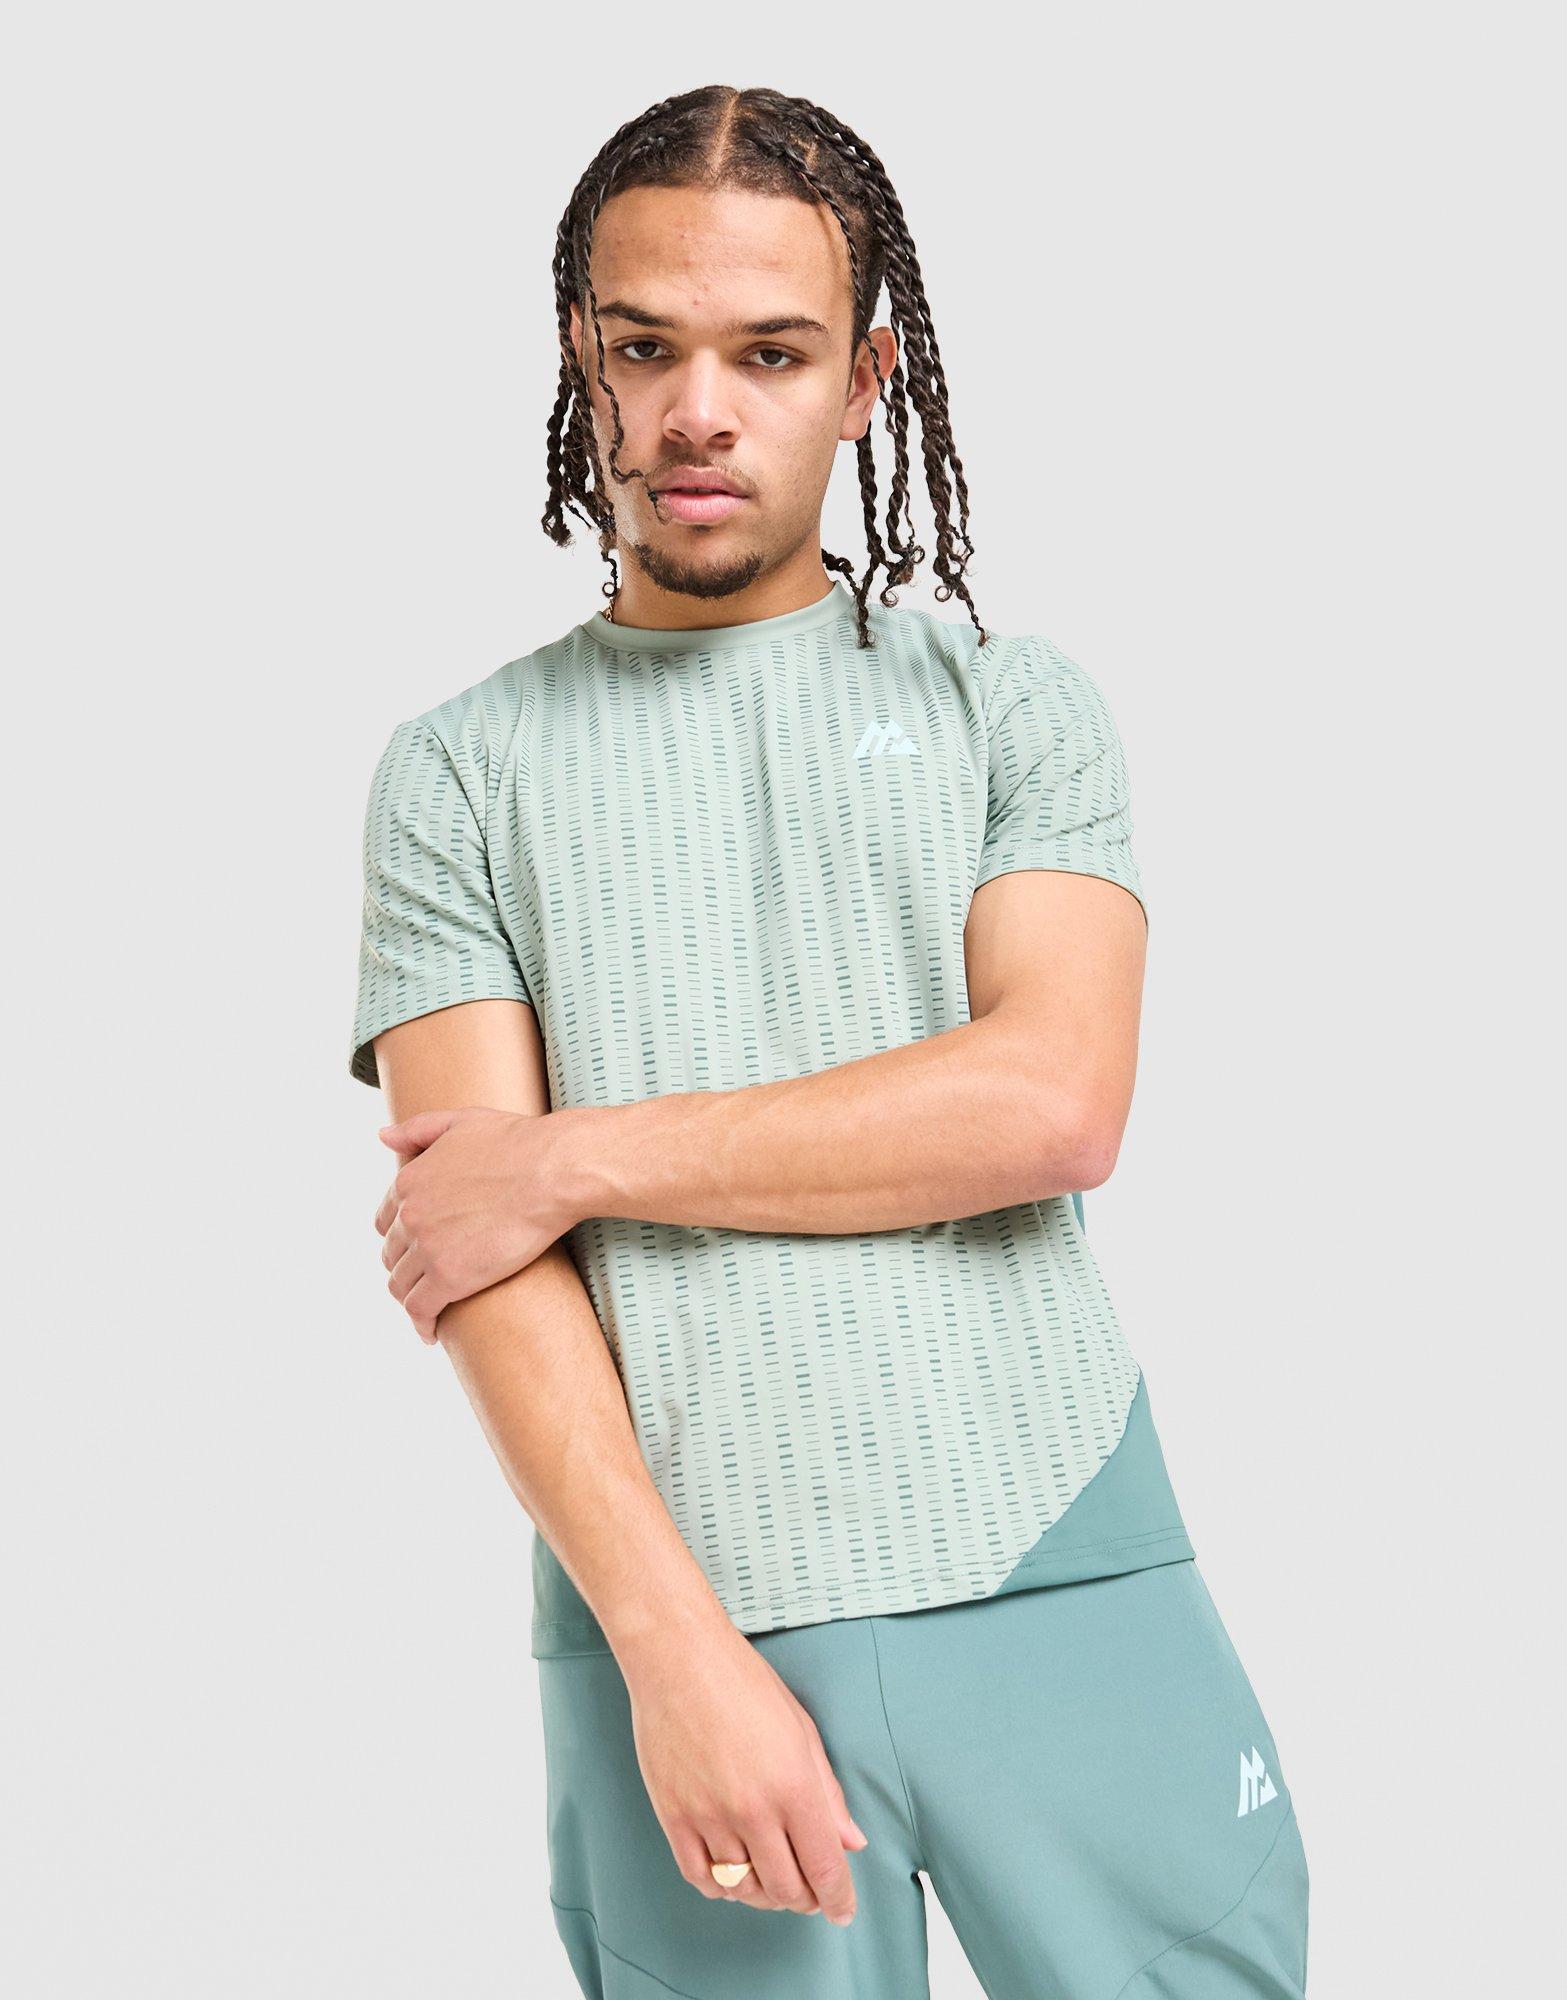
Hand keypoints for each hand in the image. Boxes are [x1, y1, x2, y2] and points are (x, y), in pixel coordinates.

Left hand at [374, 1107, 574, 1340]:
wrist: (553, 1170)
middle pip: (392, 1254)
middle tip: (427, 1280)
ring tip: (430, 1307)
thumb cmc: (519, 1143)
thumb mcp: (461, 1121)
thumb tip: (382, 1136)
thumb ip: (417, 1129)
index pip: (386, 1220)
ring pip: (401, 1285)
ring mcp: (427, 1247)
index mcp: (409, 1181)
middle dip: (406, 1267)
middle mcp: (410, 1215)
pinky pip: (420, 1310)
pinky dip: (422, 1324)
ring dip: (412, 1297)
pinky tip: (430, 1332)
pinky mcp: (450, 1277)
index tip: (416, 1249)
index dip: (400, 1237)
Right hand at [623, 1627, 867, 1924]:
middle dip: (805, 1899)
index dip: (838, 1899)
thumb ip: (828, 1793)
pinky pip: (701, 1877)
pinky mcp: (674, 1818)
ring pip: (744, 1889)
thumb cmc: (744, 1684)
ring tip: (772, 1879)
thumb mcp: (802, 1730)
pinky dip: (722, 1887)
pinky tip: (733, 1873)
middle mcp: (753, 1810)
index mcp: (794, 1787)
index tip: (842, 1911)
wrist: (679, 1660)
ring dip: (764, 1895)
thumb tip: (851, 1842)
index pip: (824, 1868)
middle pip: (786, 1889)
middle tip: (809, 1892)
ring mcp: (710, 1817)